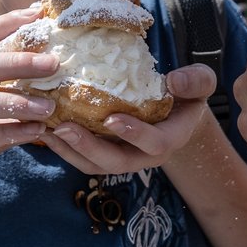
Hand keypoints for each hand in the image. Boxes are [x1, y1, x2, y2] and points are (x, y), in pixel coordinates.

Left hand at [40, 63, 216, 174]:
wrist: (177, 112)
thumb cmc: (188, 95)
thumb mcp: (202, 83)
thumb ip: (196, 81)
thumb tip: (174, 81)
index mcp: (170, 138)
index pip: (154, 143)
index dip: (134, 134)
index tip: (112, 118)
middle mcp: (144, 155)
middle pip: (115, 162)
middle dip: (89, 148)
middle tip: (65, 128)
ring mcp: (123, 157)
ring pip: (94, 165)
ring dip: (69, 150)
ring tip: (47, 130)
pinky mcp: (105, 154)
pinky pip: (82, 158)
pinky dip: (63, 147)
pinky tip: (44, 129)